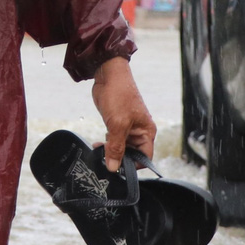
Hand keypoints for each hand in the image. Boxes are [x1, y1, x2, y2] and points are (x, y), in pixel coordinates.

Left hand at [91, 56, 155, 170]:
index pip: (145, 157)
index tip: (118, 169)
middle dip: (119, 159)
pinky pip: (114, 140)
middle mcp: (139, 132)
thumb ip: (116, 147)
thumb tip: (114, 167)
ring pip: (121, 148)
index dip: (133, 165)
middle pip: (132, 154)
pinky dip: (106, 144)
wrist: (108, 75)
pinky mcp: (116, 124)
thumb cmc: (119, 95)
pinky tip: (97, 145)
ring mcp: (128, 128)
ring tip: (99, 151)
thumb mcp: (117, 125)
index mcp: (147, 132)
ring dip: (110, 152)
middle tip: (105, 161)